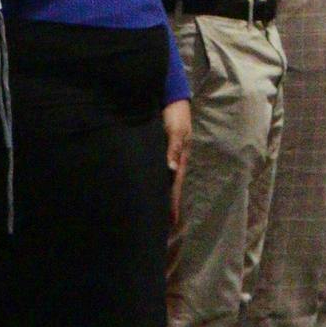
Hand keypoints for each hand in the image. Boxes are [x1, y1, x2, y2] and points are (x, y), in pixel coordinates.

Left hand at [162, 99, 190, 224]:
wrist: (171, 98)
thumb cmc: (175, 114)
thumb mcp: (176, 130)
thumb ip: (173, 148)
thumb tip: (171, 170)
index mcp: (179, 160)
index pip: (174, 188)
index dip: (172, 206)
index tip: (170, 225)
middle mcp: (172, 162)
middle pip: (168, 189)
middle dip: (165, 207)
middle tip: (159, 228)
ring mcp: (165, 158)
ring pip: (161, 182)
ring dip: (158, 197)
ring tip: (152, 216)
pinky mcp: (157, 152)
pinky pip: (156, 173)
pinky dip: (153, 184)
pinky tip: (146, 191)